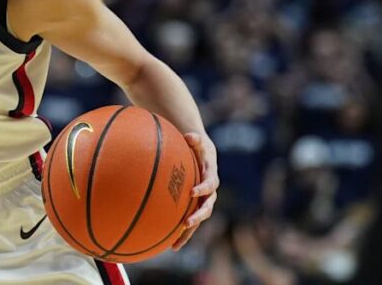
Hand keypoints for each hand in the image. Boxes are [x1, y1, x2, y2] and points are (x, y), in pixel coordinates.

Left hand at [172, 131, 219, 249]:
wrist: (203, 155)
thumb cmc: (197, 147)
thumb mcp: (197, 141)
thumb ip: (194, 139)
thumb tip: (189, 135)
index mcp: (210, 176)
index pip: (210, 184)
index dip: (203, 188)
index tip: (192, 192)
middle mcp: (209, 192)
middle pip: (207, 206)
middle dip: (198, 215)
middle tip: (187, 222)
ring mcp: (204, 202)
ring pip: (199, 219)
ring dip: (189, 231)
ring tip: (176, 242)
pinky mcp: (196, 208)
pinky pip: (190, 223)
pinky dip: (182, 234)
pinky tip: (170, 246)